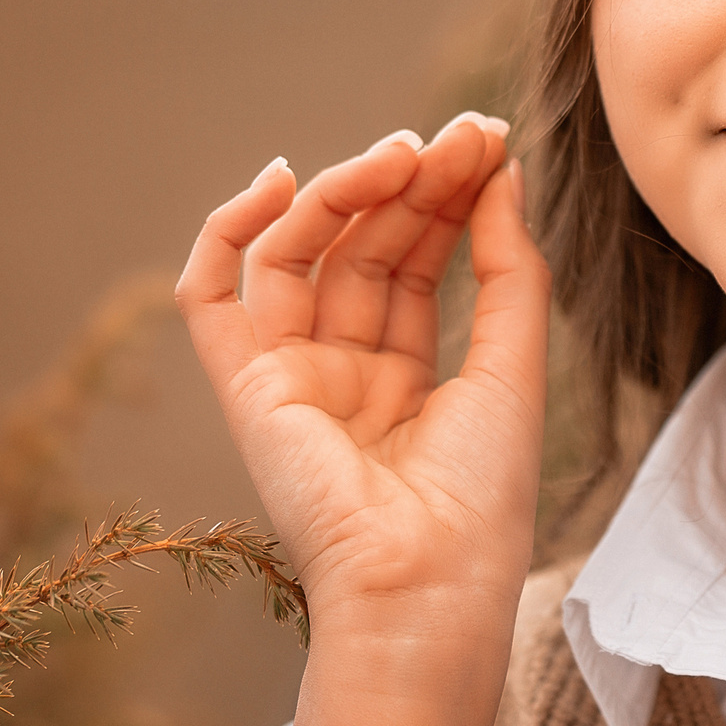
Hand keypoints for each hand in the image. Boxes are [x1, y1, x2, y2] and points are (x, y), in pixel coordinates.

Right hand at [173, 111, 549, 725]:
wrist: (426, 588)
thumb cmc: (480, 503)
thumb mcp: (513, 366)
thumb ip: (508, 266)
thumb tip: (504, 170)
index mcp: (407, 383)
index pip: (420, 261)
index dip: (451, 196)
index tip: (491, 140)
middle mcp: (343, 374)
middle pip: (367, 248)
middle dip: (413, 183)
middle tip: (460, 136)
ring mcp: (290, 378)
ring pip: (304, 254)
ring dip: (350, 190)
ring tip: (407, 152)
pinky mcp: (244, 387)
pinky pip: (211, 294)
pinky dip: (231, 229)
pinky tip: (284, 178)